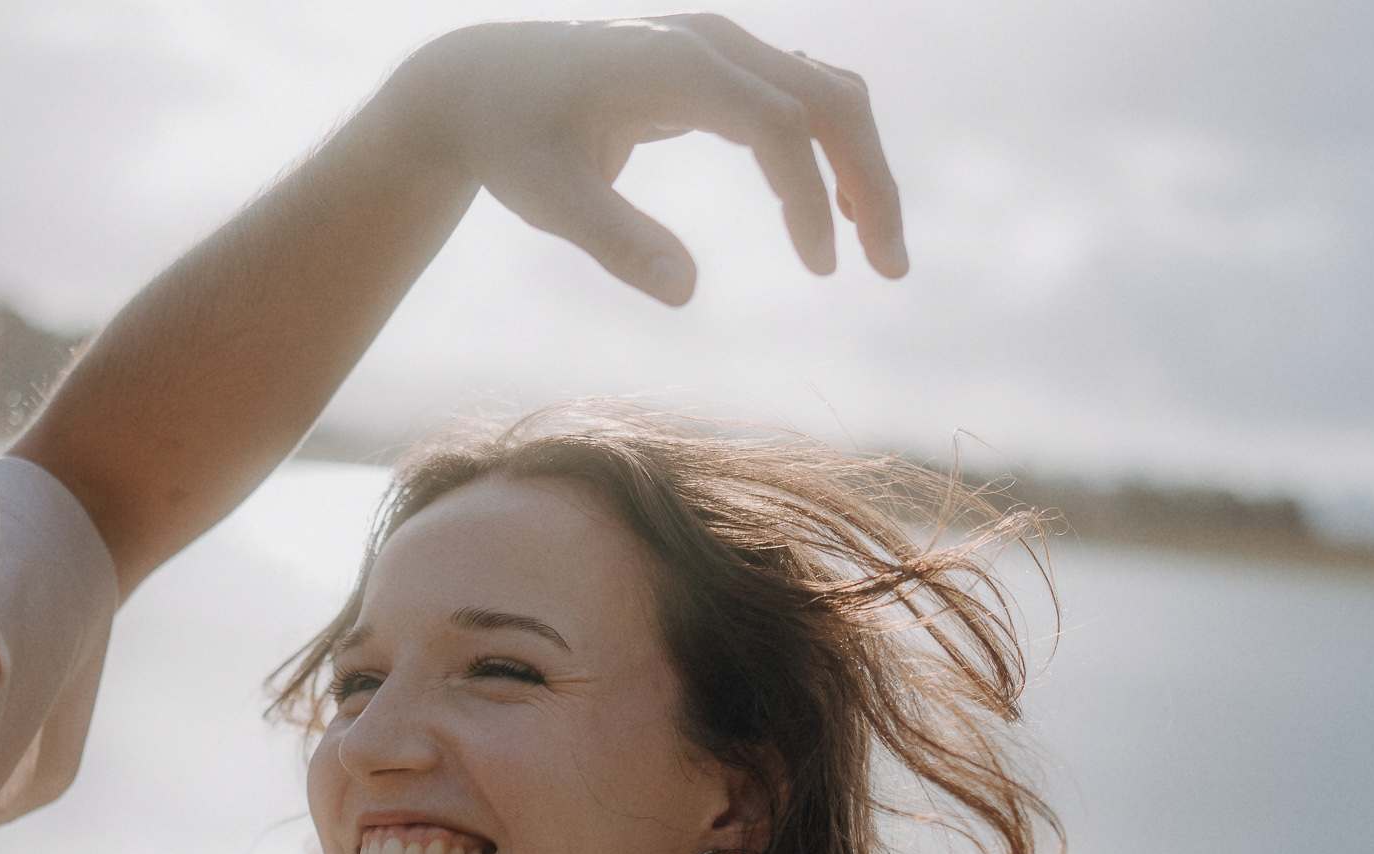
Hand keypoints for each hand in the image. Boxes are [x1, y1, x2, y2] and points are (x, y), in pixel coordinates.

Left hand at [392, 13, 905, 304]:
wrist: (482, 82)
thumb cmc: (512, 138)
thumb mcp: (546, 197)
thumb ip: (614, 240)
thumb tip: (688, 293)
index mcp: (672, 65)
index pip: (777, 123)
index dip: (809, 196)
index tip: (819, 268)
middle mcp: (711, 42)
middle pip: (829, 97)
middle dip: (870, 181)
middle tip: (891, 269)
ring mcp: (721, 47)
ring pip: (829, 92)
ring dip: (862, 168)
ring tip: (877, 253)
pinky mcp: (721, 66)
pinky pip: (803, 98)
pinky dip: (831, 153)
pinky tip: (836, 217)